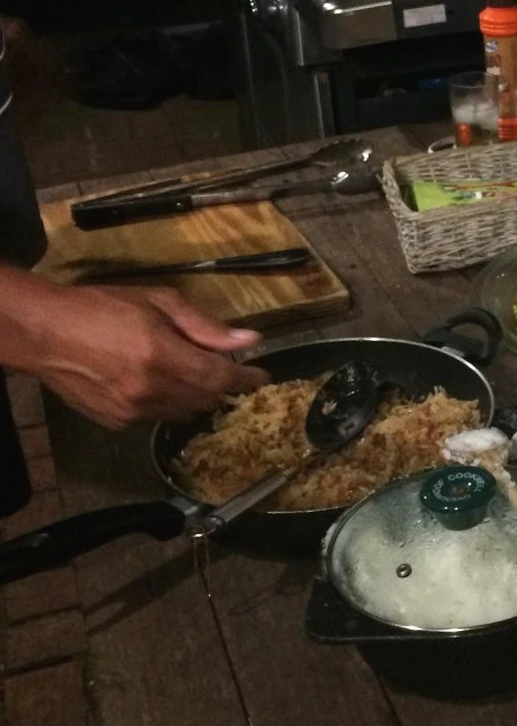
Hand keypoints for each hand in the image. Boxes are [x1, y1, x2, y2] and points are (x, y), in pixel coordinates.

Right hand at [0, 270, 269, 429]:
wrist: (45, 334)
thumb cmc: (102, 307)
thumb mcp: (158, 302)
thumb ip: (205, 326)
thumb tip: (249, 339)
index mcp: (162, 356)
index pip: (219, 378)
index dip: (246, 379)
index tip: (261, 376)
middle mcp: (149, 391)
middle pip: (205, 399)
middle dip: (222, 385)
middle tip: (228, 367)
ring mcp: (131, 412)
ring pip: (184, 412)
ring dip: (197, 395)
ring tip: (193, 372)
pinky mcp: (116, 423)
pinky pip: (157, 417)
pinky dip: (169, 402)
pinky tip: (160, 382)